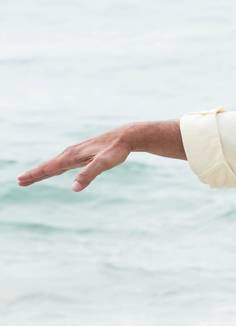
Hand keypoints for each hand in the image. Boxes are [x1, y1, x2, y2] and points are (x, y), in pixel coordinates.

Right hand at [18, 127, 133, 191]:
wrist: (126, 136)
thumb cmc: (116, 150)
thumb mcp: (104, 163)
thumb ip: (89, 174)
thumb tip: (74, 188)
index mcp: (72, 156)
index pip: (49, 168)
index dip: (35, 175)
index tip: (21, 180)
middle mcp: (71, 153)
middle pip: (49, 166)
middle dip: (34, 174)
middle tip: (19, 181)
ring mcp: (76, 153)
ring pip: (55, 164)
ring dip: (42, 171)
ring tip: (31, 177)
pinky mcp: (82, 154)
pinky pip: (63, 163)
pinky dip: (54, 167)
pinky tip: (54, 170)